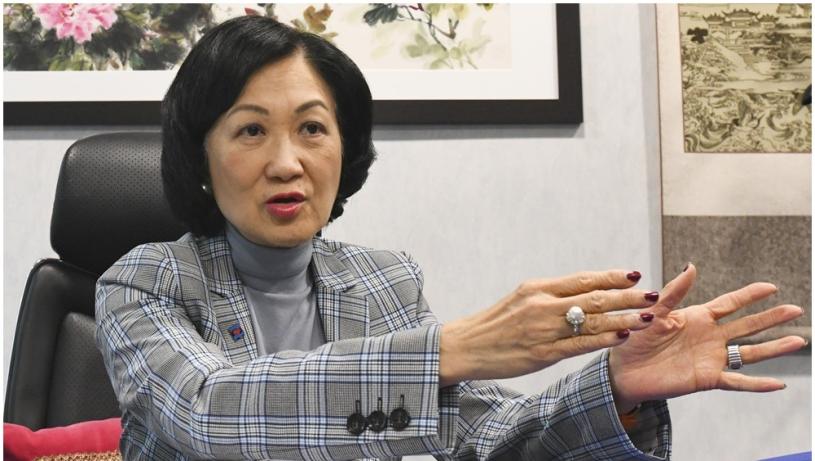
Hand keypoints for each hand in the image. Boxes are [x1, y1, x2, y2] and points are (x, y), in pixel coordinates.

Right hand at [440, 270, 659, 386]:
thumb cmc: (494, 325)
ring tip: (648, 316)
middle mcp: (542, 305)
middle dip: (627, 296)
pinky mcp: (541, 354)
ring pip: (592, 322)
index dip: (611, 277)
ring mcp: (542, 330)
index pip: (582, 279)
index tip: (634, 274)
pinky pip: (579, 345)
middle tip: (652, 293)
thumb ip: (551, 298)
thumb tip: (584, 294)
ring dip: (624, 319)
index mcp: (537, 289)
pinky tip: (622, 337)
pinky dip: (603, 340)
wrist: (464, 347)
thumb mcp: (520, 301)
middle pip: (594, 298)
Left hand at [608, 264, 806, 412]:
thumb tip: (691, 266)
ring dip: (774, 348)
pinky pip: (736, 382)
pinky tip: (778, 383)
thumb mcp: (652, 312)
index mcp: (696, 317)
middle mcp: (709, 337)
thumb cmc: (633, 338)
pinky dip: (757, 384)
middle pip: (747, 326)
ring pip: (749, 352)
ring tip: (799, 340)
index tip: (772, 286)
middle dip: (771, 317)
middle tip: (796, 309)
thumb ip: (673, 292)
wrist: (622, 370)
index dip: (750, 295)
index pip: (729, 303)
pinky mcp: (706, 379)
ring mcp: (710, 358)